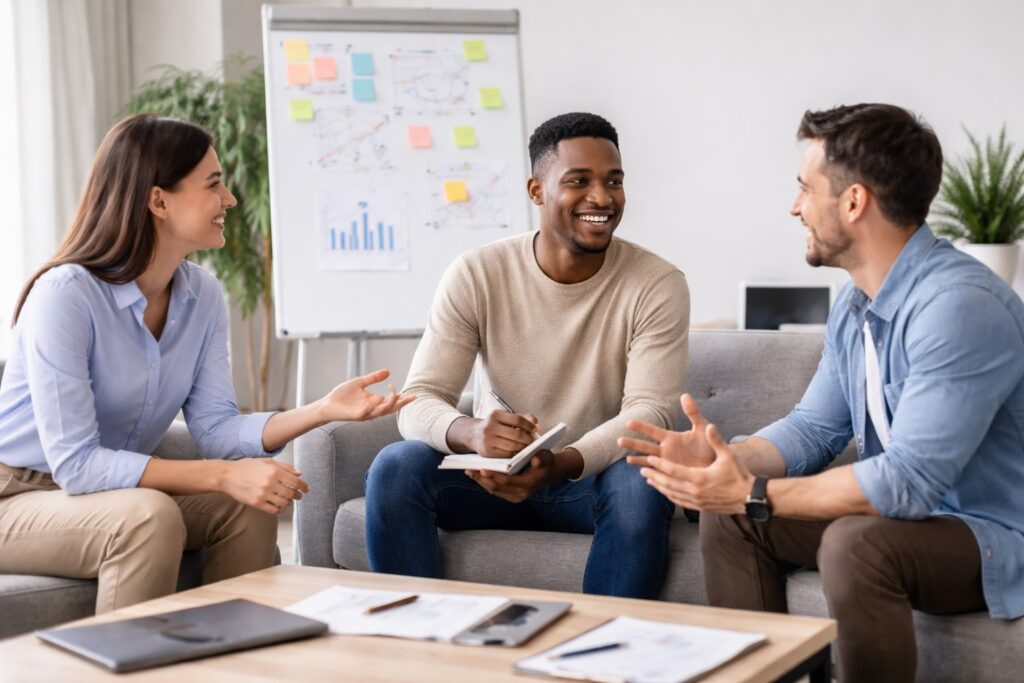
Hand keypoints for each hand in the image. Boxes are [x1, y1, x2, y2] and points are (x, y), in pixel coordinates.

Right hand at [220, 459, 309, 514]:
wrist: (227, 476)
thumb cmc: (246, 467)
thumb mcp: (266, 462)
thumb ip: (284, 467)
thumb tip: (298, 473)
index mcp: (274, 471)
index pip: (295, 481)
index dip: (303, 486)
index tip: (306, 489)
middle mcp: (270, 482)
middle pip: (291, 493)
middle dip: (298, 495)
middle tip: (299, 496)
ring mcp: (263, 494)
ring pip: (284, 502)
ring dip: (289, 503)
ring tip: (288, 501)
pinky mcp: (257, 503)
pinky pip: (273, 510)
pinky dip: (279, 509)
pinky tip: (279, 506)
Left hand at [317, 369, 414, 422]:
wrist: (326, 404)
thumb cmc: (342, 395)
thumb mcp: (359, 383)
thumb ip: (373, 378)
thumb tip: (388, 371)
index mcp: (374, 402)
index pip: (392, 401)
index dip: (402, 399)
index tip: (414, 395)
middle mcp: (372, 409)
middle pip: (391, 408)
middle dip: (401, 403)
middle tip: (411, 397)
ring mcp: (364, 414)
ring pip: (381, 411)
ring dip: (389, 404)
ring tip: (396, 394)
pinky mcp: (355, 416)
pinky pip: (367, 412)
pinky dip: (372, 406)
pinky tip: (377, 398)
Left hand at [465, 450, 556, 502]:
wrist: (548, 473)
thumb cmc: (545, 462)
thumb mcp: (546, 457)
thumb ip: (541, 458)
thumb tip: (535, 460)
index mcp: (527, 485)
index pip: (506, 482)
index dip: (493, 476)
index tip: (481, 469)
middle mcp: (520, 494)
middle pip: (496, 488)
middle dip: (481, 479)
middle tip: (469, 470)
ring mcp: (514, 497)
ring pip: (493, 490)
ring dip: (480, 481)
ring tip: (469, 471)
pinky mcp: (509, 496)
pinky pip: (494, 490)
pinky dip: (485, 482)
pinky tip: (476, 474)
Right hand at [470, 410, 538, 456]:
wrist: (474, 434)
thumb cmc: (495, 425)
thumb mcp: (506, 418)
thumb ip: (523, 418)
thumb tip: (537, 425)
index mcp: (496, 415)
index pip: (518, 420)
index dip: (529, 425)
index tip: (535, 429)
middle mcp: (490, 426)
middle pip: (517, 435)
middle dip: (528, 439)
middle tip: (532, 440)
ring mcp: (488, 440)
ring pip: (513, 446)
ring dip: (523, 447)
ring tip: (526, 446)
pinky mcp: (488, 452)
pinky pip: (507, 454)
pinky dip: (515, 453)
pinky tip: (517, 451)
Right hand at [617, 394, 715, 466]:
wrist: (717, 463)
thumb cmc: (710, 444)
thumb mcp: (702, 427)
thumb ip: (693, 412)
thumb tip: (685, 395)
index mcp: (671, 438)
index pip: (652, 431)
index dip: (641, 427)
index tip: (628, 422)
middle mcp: (666, 450)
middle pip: (645, 445)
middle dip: (632, 443)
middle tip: (619, 440)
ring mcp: (667, 463)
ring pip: (648, 460)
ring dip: (637, 459)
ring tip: (627, 459)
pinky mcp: (671, 473)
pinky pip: (657, 473)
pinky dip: (650, 473)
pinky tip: (642, 474)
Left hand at [628, 422, 753, 513]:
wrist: (750, 498)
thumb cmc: (739, 475)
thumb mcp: (729, 455)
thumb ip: (717, 440)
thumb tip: (710, 426)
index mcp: (699, 477)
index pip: (673, 471)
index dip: (659, 464)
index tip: (649, 458)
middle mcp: (695, 491)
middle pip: (668, 483)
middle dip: (654, 475)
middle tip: (642, 469)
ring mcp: (697, 501)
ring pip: (672, 494)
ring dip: (659, 486)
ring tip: (649, 480)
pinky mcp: (700, 507)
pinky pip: (679, 501)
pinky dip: (669, 495)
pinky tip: (665, 491)